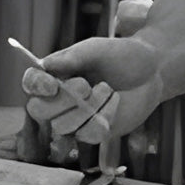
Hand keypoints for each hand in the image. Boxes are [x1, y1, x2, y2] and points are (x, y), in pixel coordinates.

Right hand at [18, 37, 164, 160]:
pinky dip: (103, 117)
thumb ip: (72, 57)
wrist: (152, 72)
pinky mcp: (92, 132)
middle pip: (38, 110)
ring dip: (87, 108)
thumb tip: (44, 64)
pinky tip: (115, 103)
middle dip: (61, 101)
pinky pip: (88, 134)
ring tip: (108, 90)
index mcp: (55, 74)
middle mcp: (59, 98)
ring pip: (62, 126)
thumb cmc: (122, 56)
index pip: (31, 83)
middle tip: (86, 86)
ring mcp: (74, 118)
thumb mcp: (98, 49)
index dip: (36, 86)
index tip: (52, 84)